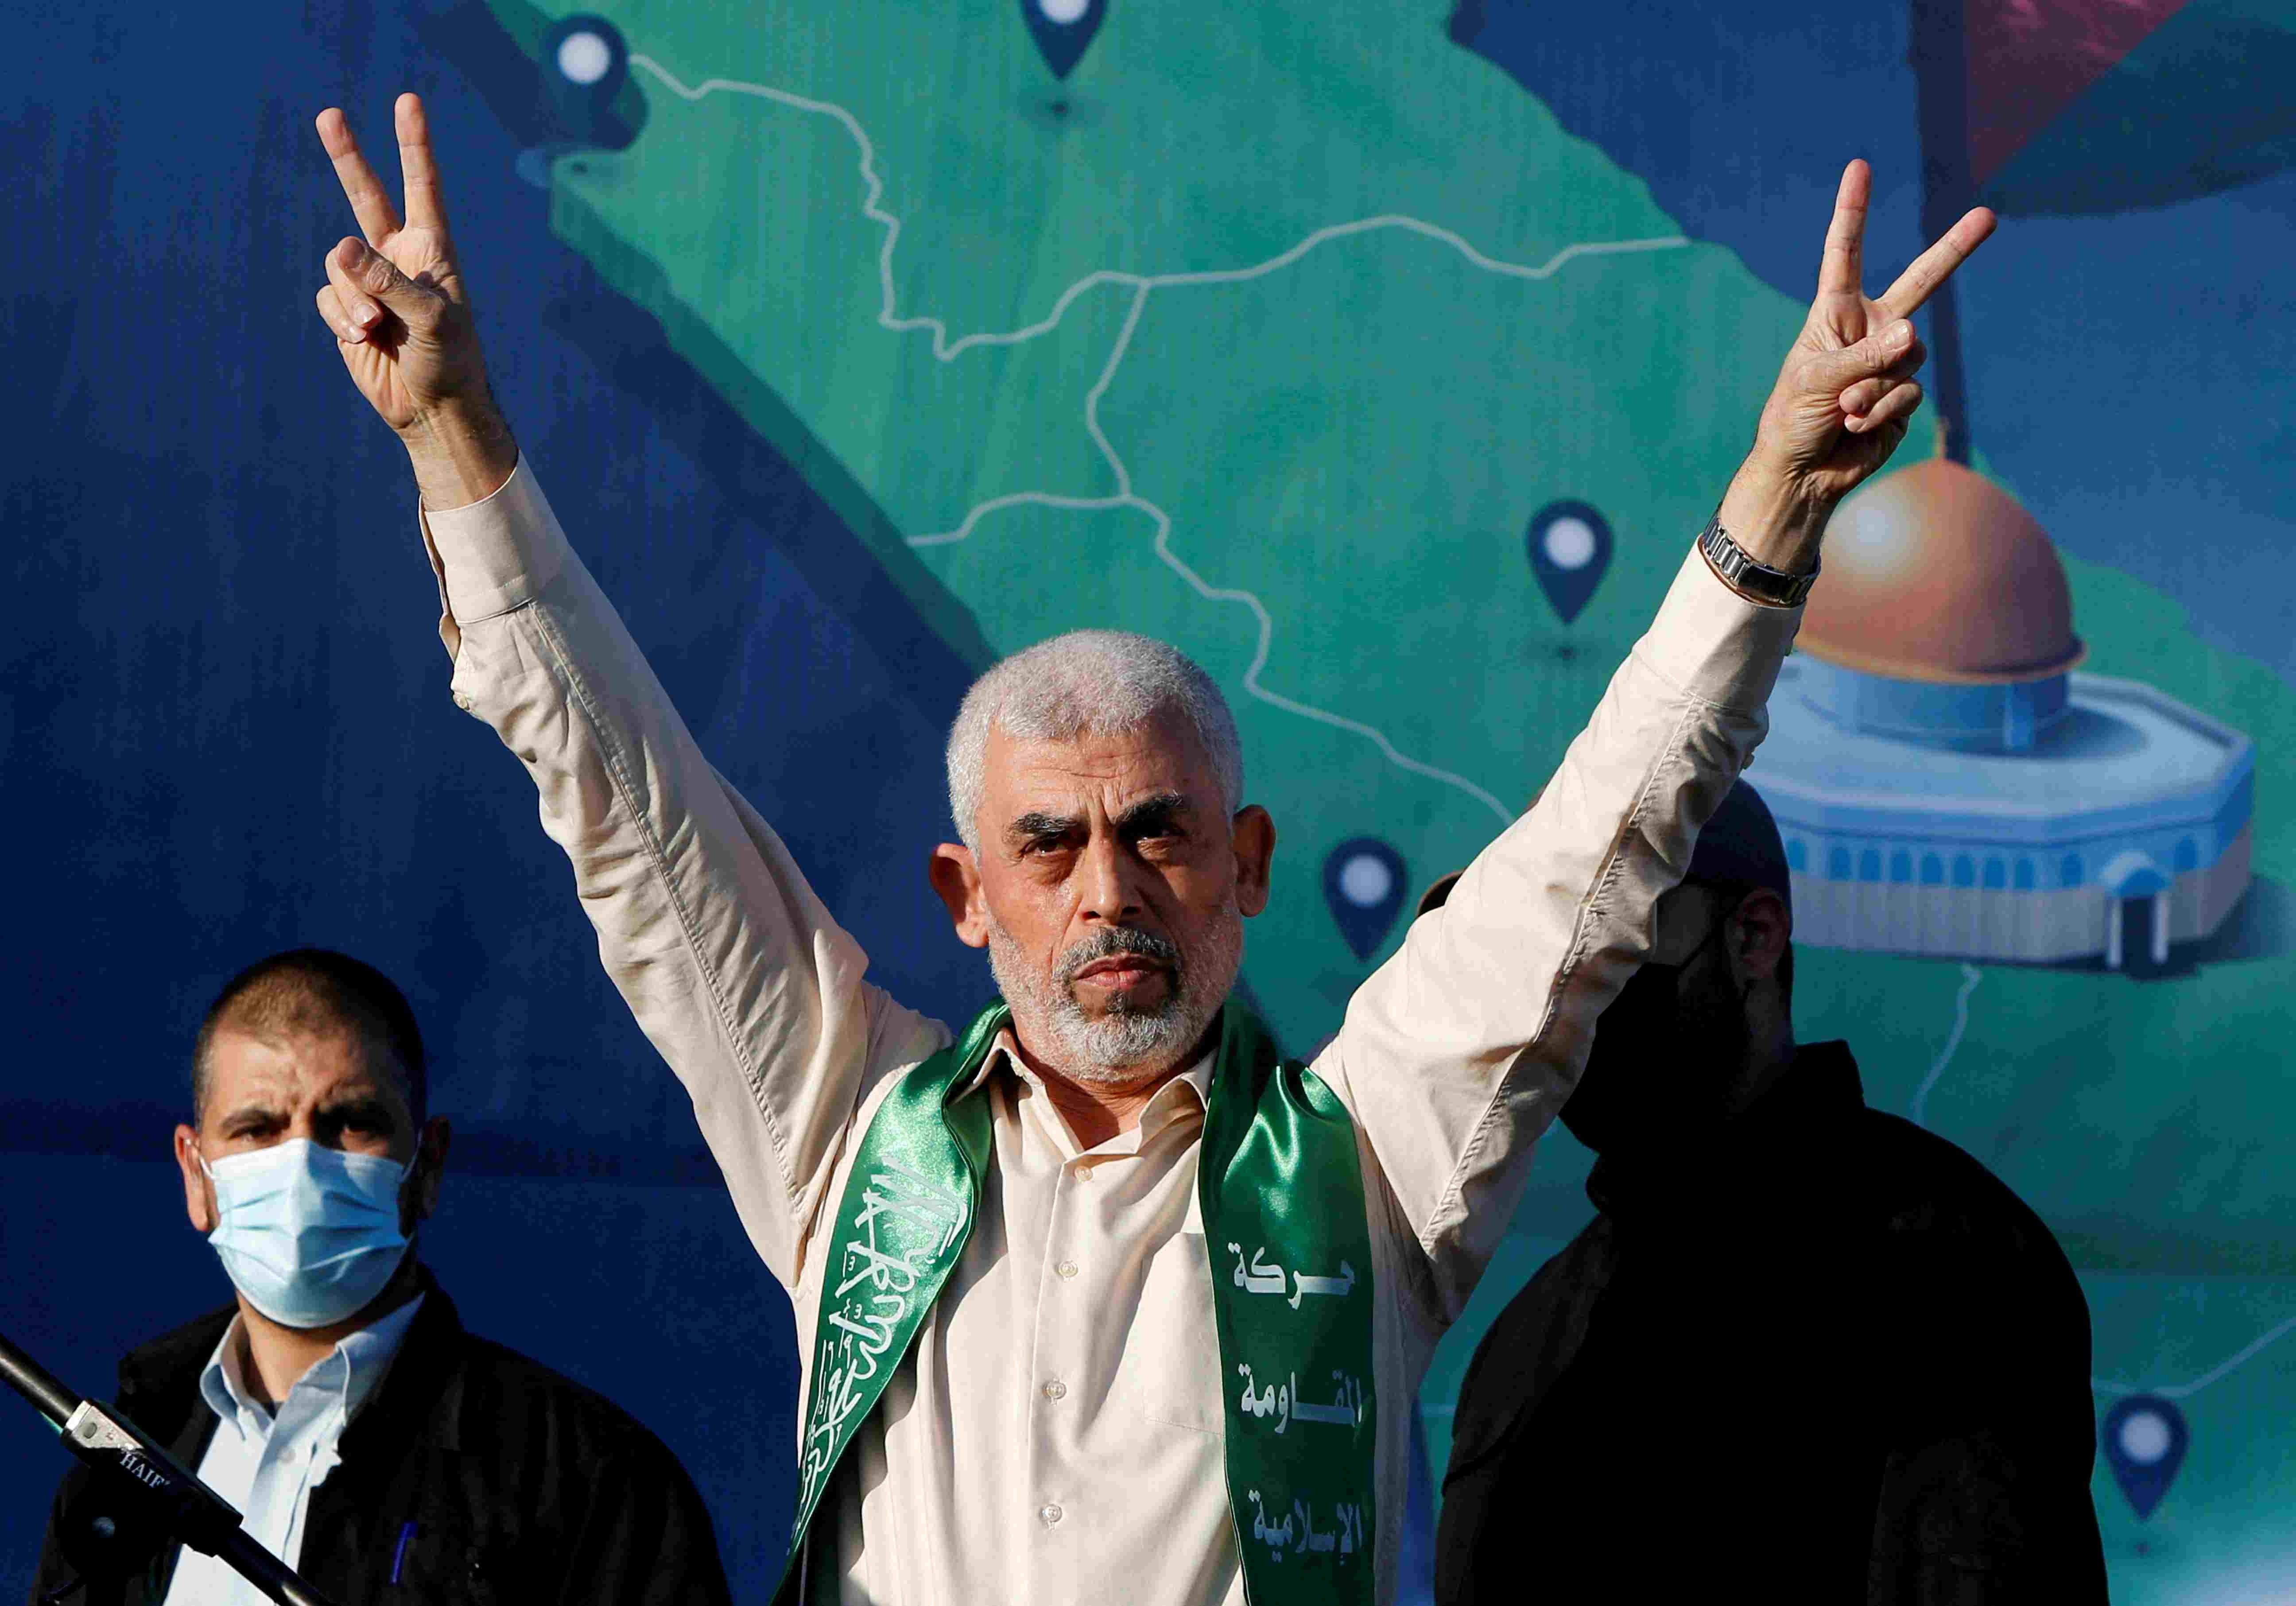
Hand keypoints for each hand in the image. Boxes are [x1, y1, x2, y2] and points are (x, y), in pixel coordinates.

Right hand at [313, 94, 514, 505]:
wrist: (434, 407)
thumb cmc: (451, 361)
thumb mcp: (432, 319)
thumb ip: (389, 282)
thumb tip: (340, 250)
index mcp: (432, 248)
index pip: (421, 185)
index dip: (413, 144)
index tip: (408, 102)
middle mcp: (398, 256)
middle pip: (365, 196)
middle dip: (348, 158)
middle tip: (328, 115)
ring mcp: (369, 281)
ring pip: (337, 264)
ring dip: (353, 299)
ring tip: (379, 329)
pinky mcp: (347, 309)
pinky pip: (328, 297)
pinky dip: (342, 318)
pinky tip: (365, 339)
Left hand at [1722, 161, 1994, 567]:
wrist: (1802, 472)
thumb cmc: (1793, 419)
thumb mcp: (1816, 381)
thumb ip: (1863, 357)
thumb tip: (1912, 336)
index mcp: (1836, 312)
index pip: (1845, 253)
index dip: (1853, 210)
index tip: (1859, 167)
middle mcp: (1870, 328)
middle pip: (1921, 281)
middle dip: (1955, 249)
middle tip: (1990, 215)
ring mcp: (1891, 360)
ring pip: (1909, 357)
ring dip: (1874, 387)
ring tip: (1843, 409)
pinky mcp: (1904, 394)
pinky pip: (1907, 391)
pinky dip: (1881, 410)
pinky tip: (1854, 426)